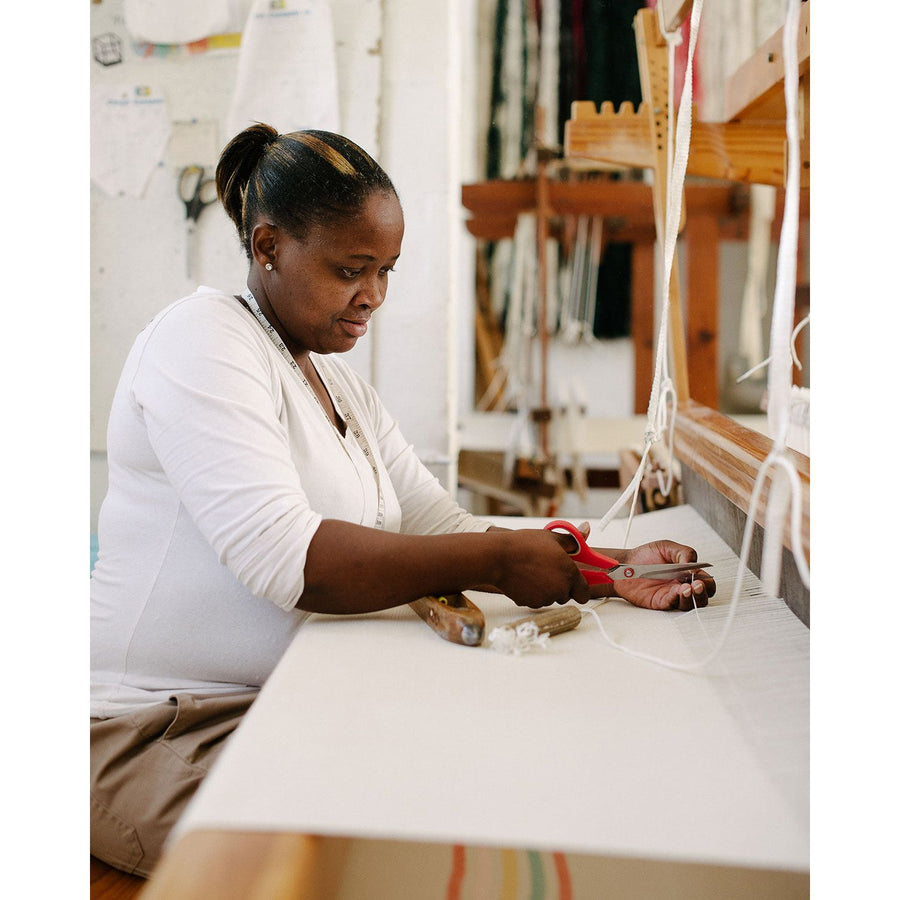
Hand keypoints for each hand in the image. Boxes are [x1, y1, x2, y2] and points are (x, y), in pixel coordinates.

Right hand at [493, 529, 590, 608]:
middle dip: (561, 586)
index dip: (580, 587)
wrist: (498, 557)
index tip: (575, 582)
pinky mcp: (531, 603)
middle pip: (567, 595)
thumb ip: (573, 540)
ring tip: (534, 572)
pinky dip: (533, 593)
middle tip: (549, 570)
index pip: (584, 592)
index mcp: (569, 573)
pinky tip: (525, 579)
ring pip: (551, 598)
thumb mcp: (551, 537)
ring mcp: (545, 598)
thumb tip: (586, 530)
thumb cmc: (524, 545)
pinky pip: (537, 601)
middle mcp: (560, 589)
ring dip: (547, 590)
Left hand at [577, 523, 715, 611]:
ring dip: (691, 598)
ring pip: (690, 604)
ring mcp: (672, 595)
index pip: (706, 581)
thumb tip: (693, 565)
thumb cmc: (646, 555)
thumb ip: (684, 553)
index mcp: (687, 573)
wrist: (625, 564)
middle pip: (702, 596)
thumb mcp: (666, 547)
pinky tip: (676, 591)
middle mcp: (682, 585)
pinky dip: (676, 598)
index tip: (700, 576)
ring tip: (687, 588)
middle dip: (703, 592)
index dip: (707, 581)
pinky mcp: (661, 602)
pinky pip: (673, 604)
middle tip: (697, 585)